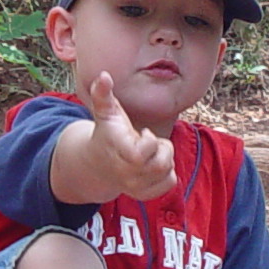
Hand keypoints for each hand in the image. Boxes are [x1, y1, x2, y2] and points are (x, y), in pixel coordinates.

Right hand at [85, 71, 175, 198]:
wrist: (97, 165)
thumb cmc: (107, 133)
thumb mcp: (105, 113)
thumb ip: (103, 94)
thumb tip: (103, 74)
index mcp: (120, 152)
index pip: (143, 153)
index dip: (151, 141)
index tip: (144, 132)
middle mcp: (126, 173)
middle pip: (161, 163)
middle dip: (163, 148)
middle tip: (151, 142)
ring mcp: (135, 187)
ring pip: (167, 172)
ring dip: (165, 159)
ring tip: (151, 153)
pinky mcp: (144, 194)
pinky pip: (170, 184)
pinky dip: (167, 174)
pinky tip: (154, 166)